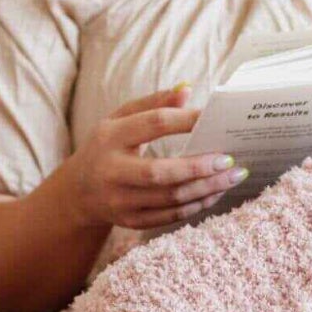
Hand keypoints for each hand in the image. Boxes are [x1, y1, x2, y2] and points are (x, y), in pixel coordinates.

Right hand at [64, 84, 250, 230]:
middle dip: (200, 167)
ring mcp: (119, 200)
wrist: (78, 192)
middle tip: (230, 160)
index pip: (153, 124)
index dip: (186, 120)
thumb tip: (187, 90)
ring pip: (170, 198)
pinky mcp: (130, 221)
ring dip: (206, 188)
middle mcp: (111, 171)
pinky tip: (215, 193)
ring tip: (233, 177)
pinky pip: (170, 216)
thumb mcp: (120, 119)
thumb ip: (153, 103)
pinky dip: (197, 205)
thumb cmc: (107, 146)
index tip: (214, 118)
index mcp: (110, 137)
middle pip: (161, 172)